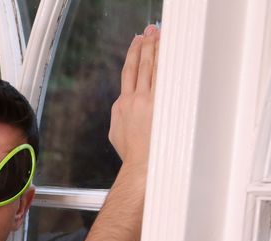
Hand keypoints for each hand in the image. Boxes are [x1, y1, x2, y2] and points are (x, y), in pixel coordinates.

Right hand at [109, 24, 159, 168]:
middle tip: (149, 31)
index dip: (132, 55)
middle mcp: (133, 99)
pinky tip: (170, 53)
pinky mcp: (160, 106)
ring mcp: (147, 101)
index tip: (136, 43)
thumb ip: (120, 116)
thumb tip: (123, 108)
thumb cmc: (131, 154)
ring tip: (159, 35)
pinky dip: (166, 63)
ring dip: (156, 49)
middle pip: (139, 66)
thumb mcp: (117, 134)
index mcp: (121, 105)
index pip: (128, 73)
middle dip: (144, 46)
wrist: (141, 164)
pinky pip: (164, 78)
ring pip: (152, 68)